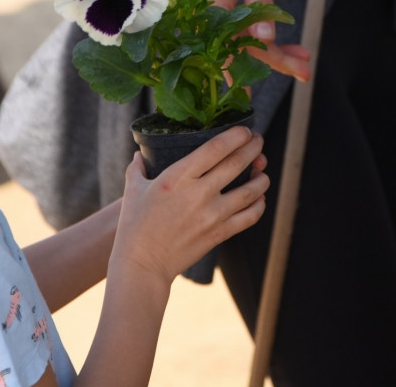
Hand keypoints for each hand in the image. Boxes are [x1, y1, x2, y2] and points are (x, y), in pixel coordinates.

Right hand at [110, 127, 268, 285]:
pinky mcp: (220, 233)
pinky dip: (259, 204)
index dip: (235, 135)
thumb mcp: (133, 191)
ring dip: (261, 177)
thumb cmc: (134, 227)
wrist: (143, 265)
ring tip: (262, 169)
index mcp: (178, 177)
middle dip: (253, 148)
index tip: (244, 130)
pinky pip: (250, 216)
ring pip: (250, 190)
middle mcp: (199, 193)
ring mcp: (213, 214)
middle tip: (258, 140)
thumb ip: (138, 168)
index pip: (215, 148)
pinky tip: (259, 198)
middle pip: (237, 163)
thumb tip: (139, 154)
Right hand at [196, 0, 311, 81]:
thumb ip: (261, 3)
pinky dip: (266, 41)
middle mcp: (210, 17)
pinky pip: (243, 33)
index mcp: (214, 7)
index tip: (266, 91)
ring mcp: (215, 16)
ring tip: (304, 63)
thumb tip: (265, 40)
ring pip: (244, 45)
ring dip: (274, 56)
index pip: (234, 48)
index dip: (253, 70)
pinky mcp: (223, 13)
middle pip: (241, 51)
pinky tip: (290, 49)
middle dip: (275, 64)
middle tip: (305, 73)